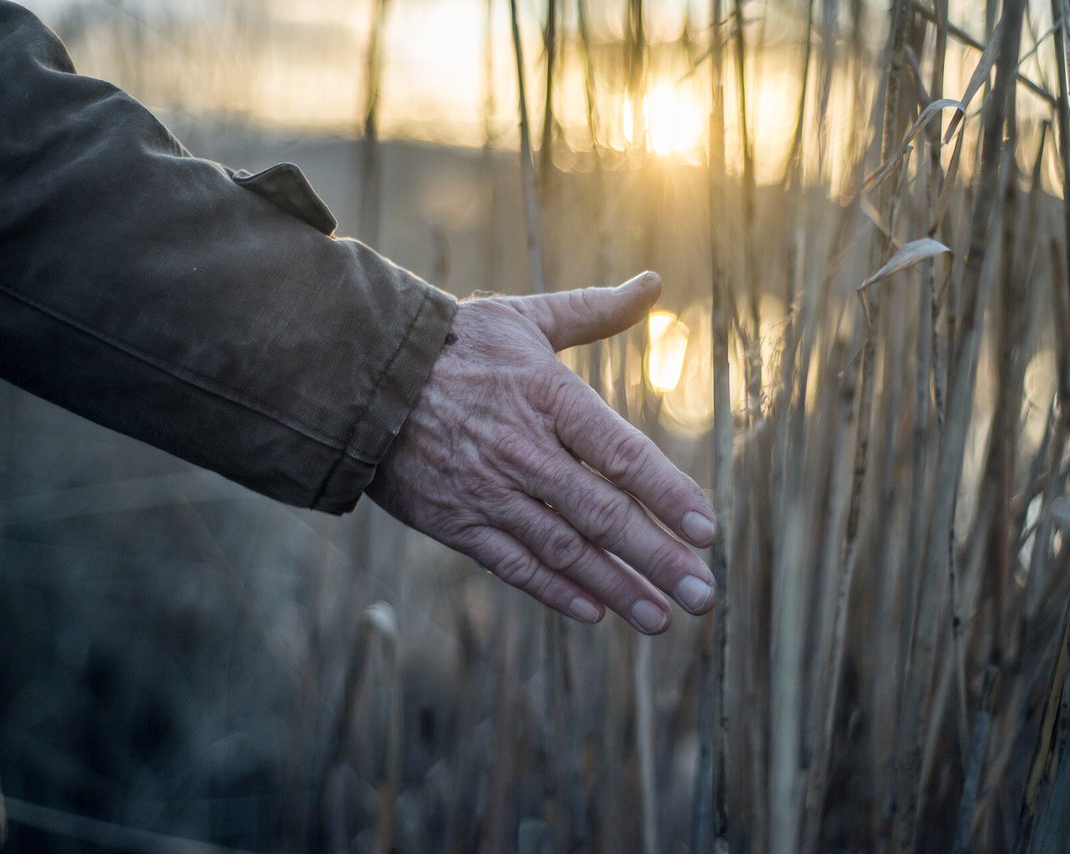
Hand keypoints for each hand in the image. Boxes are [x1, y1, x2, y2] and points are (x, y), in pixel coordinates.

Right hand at [368, 272, 717, 633]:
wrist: (362, 377)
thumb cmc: (456, 344)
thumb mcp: (524, 318)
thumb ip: (593, 311)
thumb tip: (651, 284)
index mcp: (548, 396)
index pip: (621, 453)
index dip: (667, 494)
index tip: (708, 530)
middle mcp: (523, 449)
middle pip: (601, 513)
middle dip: (657, 558)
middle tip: (701, 595)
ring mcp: (488, 490)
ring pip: (563, 549)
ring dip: (616, 587)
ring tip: (660, 617)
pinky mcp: (455, 521)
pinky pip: (512, 563)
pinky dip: (554, 591)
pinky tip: (595, 612)